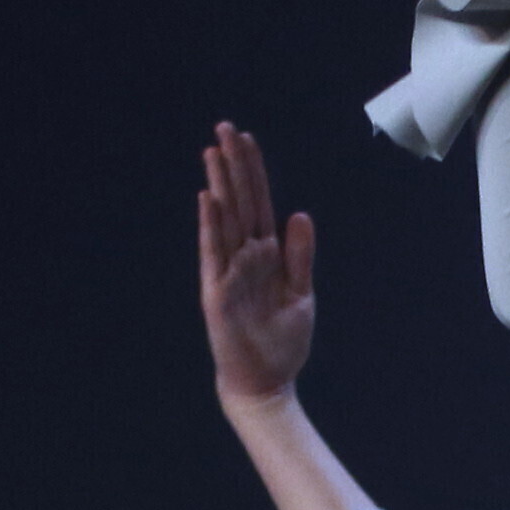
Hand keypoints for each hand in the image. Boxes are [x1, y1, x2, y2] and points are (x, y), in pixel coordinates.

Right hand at [198, 123, 318, 406]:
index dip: (253, 171)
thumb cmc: (282, 342)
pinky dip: (211, 225)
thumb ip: (299, 255)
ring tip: (212, 151)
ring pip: (224, 219)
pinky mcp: (217, 292)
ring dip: (219, 185)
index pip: (258, 203)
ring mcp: (228, 271)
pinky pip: (214, 252)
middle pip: (239, 202)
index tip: (246, 138)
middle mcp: (244, 256)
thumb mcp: (300, 293)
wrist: (267, 381)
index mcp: (266, 255)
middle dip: (233, 165)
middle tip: (224, 127)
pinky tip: (209, 198)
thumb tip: (299, 214)